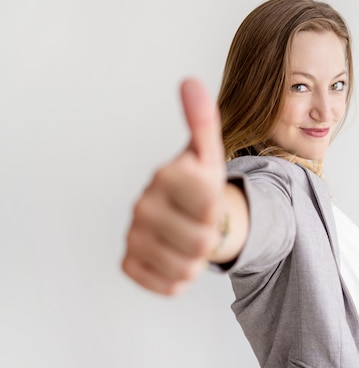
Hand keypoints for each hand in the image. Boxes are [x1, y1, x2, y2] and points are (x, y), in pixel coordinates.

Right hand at [122, 78, 227, 294]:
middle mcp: (142, 205)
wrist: (183, 218)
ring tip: (191, 239)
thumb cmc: (201, 186)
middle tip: (204, 223)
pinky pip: (167, 285)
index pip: (210, 202)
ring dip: (199, 258)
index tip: (210, 197)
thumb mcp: (209, 154)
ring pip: (187, 267)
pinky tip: (175, 256)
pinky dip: (179, 278)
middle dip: (213, 236)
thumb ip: (203, 121)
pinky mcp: (129, 262)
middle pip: (203, 240)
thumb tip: (190, 81)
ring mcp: (133, 236)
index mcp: (165, 175)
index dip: (219, 205)